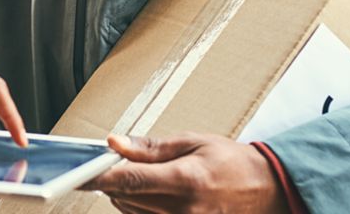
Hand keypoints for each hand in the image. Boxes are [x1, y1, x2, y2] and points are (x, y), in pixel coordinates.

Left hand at [85, 133, 289, 213]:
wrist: (268, 190)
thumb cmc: (231, 162)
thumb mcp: (191, 143)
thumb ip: (150, 147)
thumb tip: (115, 143)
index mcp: (186, 180)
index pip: (130, 180)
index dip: (100, 177)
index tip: (82, 172)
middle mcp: (185, 210)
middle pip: (127, 200)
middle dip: (112, 183)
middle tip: (111, 166)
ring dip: (125, 197)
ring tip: (138, 178)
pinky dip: (140, 209)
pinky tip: (149, 196)